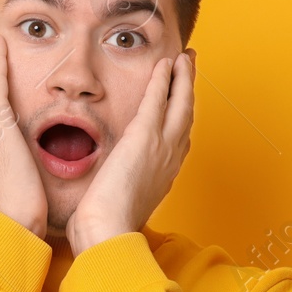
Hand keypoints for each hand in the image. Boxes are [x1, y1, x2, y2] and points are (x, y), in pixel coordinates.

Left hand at [67, 50, 194, 254]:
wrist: (107, 234)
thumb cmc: (105, 229)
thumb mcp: (116, 208)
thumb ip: (115, 195)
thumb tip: (101, 198)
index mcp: (163, 177)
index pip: (177, 140)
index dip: (180, 118)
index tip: (181, 103)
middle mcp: (170, 160)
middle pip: (186, 117)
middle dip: (189, 91)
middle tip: (190, 69)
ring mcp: (162, 147)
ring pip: (181, 103)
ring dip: (183, 78)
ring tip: (184, 58)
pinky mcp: (145, 136)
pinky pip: (159, 99)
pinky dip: (165, 79)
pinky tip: (167, 63)